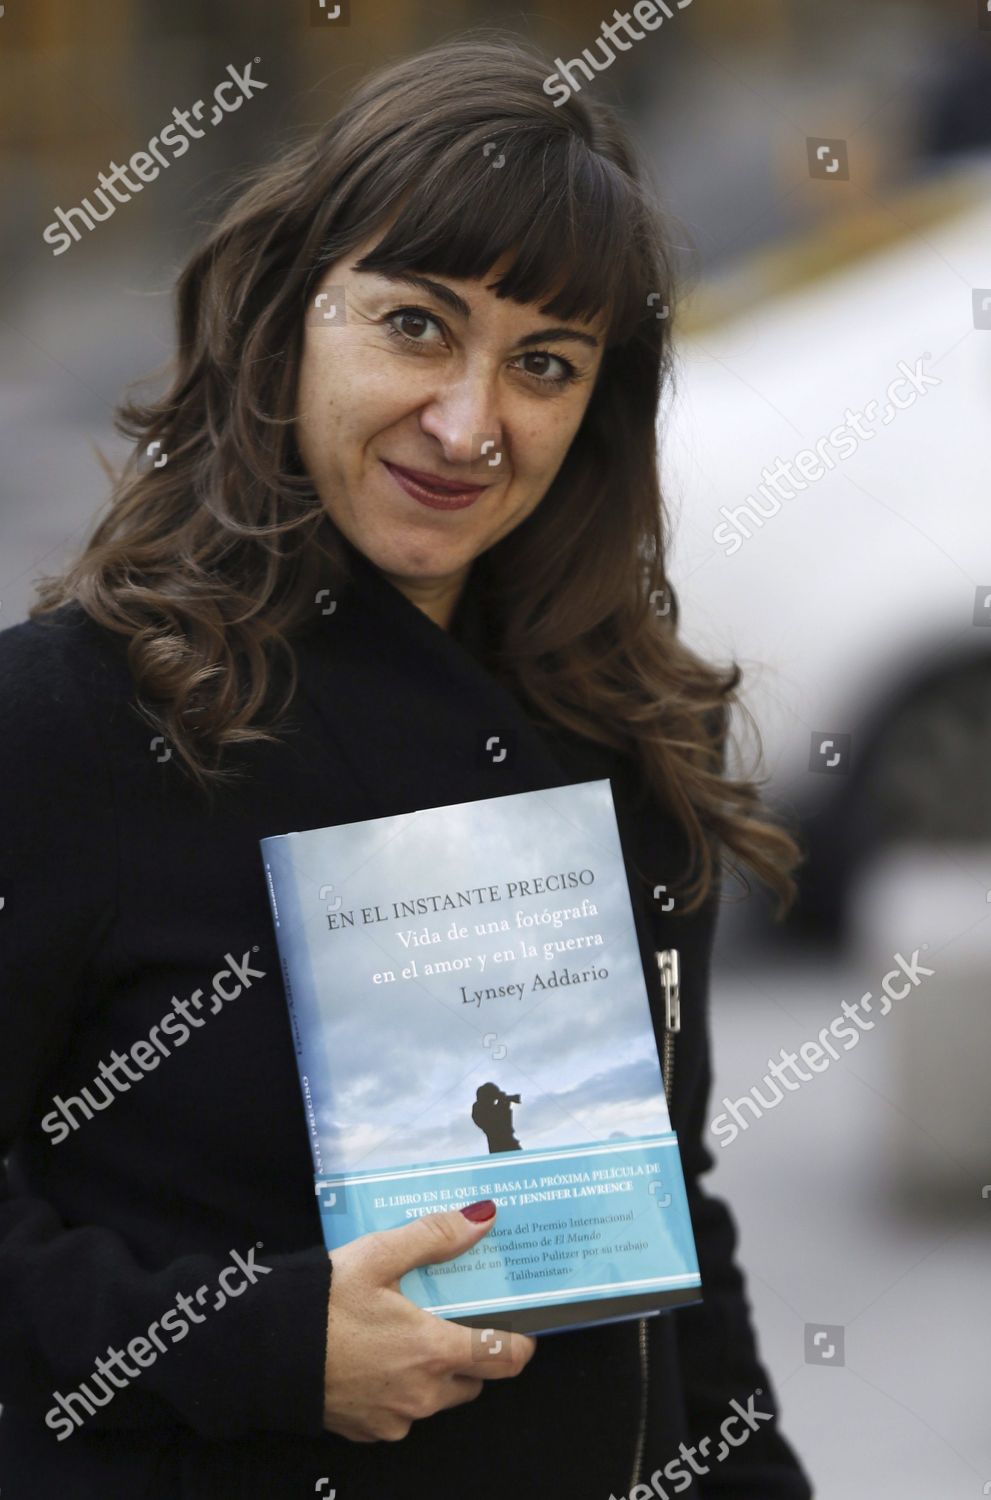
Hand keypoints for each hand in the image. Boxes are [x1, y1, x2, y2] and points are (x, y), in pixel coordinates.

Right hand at [322, 1200, 535, 1441]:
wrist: (264, 1352)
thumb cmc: (324, 1302)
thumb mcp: (378, 1255)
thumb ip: (435, 1236)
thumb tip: (484, 1218)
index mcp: (434, 1351)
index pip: (504, 1359)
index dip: (519, 1344)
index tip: (520, 1329)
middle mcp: (423, 1394)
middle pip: (473, 1382)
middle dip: (470, 1356)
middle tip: (451, 1321)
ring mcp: (396, 1419)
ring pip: (437, 1399)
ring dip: (434, 1374)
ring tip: (406, 1336)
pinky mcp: (368, 1431)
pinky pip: (402, 1414)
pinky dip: (400, 1391)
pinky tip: (376, 1360)